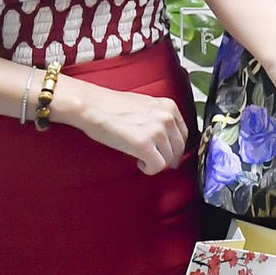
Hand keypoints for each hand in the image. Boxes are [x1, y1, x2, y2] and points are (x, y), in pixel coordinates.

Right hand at [57, 80, 187, 175]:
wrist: (92, 106)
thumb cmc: (112, 106)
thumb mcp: (146, 105)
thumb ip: (160, 118)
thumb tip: (167, 138)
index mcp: (169, 106)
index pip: (183, 135)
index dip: (174, 148)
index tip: (167, 154)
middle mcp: (167, 117)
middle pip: (178, 149)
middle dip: (168, 158)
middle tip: (153, 161)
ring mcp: (157, 131)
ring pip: (168, 159)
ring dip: (155, 163)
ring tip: (141, 159)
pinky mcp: (144, 144)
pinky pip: (157, 166)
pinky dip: (149, 169)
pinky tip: (139, 163)